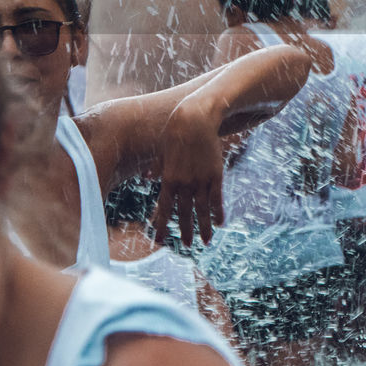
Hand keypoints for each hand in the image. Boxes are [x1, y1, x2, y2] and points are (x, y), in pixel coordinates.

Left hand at [150, 94, 225, 246]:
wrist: (195, 120)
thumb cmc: (174, 132)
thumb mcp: (161, 150)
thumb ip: (156, 167)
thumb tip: (146, 178)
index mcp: (168, 178)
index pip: (164, 208)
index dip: (162, 224)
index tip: (160, 239)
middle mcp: (184, 183)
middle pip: (184, 213)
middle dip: (185, 231)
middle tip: (187, 246)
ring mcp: (201, 180)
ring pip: (202, 210)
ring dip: (203, 227)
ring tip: (205, 242)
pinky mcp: (215, 175)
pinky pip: (217, 198)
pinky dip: (218, 212)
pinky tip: (219, 223)